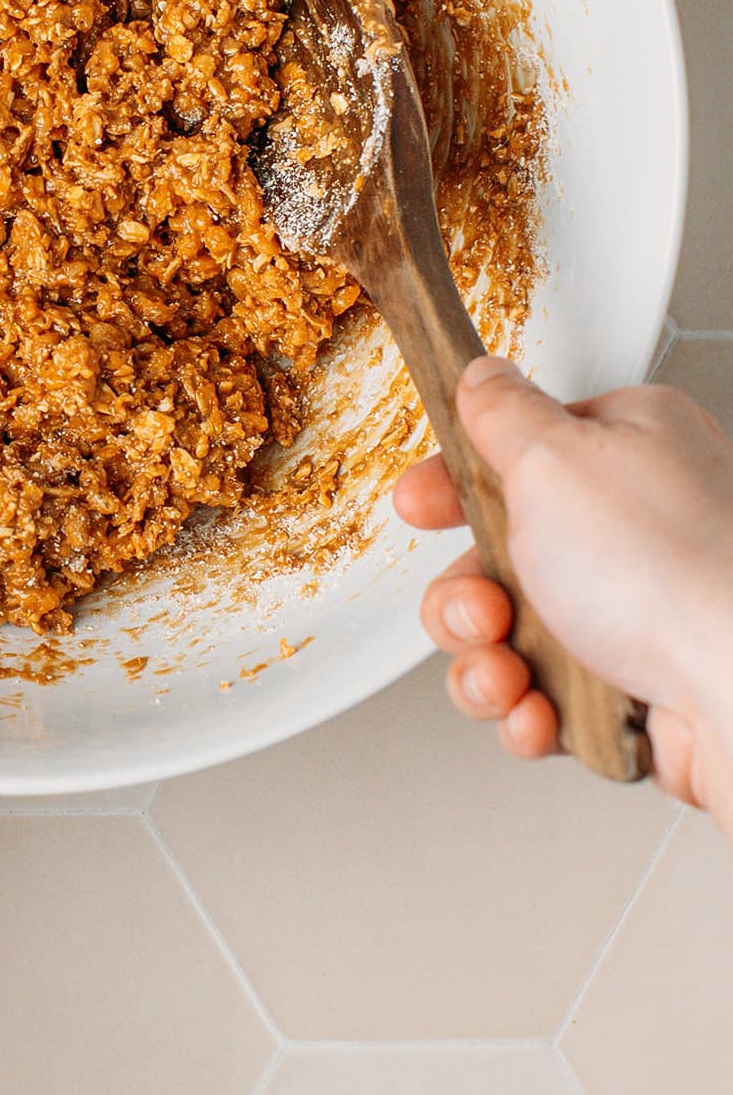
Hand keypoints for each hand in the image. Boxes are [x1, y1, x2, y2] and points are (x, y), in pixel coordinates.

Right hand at [395, 356, 732, 833]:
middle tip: (483, 608)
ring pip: (514, 637)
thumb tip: (483, 378)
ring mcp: (639, 616)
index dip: (457, 482)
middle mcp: (639, 528)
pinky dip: (531, 717)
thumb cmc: (673, 569)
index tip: (420, 504)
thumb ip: (503, 413)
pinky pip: (548, 705)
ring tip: (508, 676)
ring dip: (487, 666)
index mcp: (630, 450)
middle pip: (501, 555)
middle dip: (464, 597)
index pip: (521, 450)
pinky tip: (539, 717)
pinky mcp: (639, 696)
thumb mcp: (555, 456)